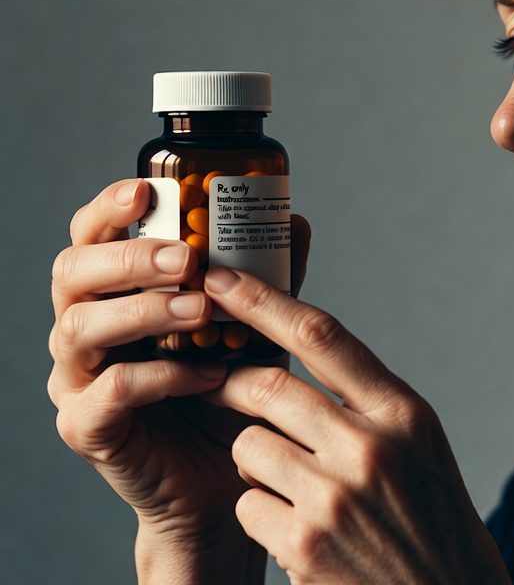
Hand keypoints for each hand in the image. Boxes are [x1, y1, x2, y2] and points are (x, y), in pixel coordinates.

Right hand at [47, 179, 309, 582]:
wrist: (227, 471)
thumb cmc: (234, 385)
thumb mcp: (253, 321)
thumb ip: (266, 273)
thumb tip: (294, 219)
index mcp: (115, 291)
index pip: (90, 235)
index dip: (108, 207)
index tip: (145, 190)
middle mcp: (84, 327)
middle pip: (71, 272)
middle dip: (128, 257)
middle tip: (188, 258)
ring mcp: (78, 378)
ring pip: (81, 327)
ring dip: (145, 310)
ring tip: (202, 309)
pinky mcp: (87, 427)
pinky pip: (110, 391)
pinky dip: (159, 375)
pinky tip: (206, 372)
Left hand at [202, 266, 510, 584]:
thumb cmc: (427, 515)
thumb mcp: (417, 443)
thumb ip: (367, 398)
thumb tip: (301, 346)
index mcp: (402, 411)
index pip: (324, 334)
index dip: (265, 300)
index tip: (225, 275)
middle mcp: (370, 446)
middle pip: (270, 387)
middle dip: (234, 385)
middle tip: (221, 387)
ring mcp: (335, 498)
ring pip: (248, 447)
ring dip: (254, 461)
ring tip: (291, 486)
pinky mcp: (304, 547)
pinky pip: (247, 505)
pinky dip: (260, 513)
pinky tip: (295, 531)